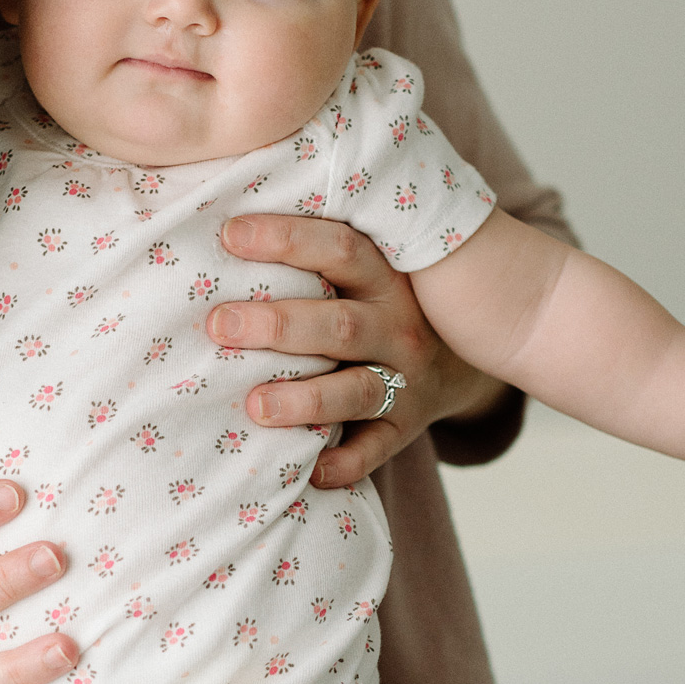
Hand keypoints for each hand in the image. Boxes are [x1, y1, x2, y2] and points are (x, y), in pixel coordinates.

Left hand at [205, 215, 504, 490]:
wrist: (465, 358)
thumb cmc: (382, 303)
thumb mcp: (371, 267)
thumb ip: (318, 248)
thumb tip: (226, 211)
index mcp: (385, 277)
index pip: (341, 249)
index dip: (288, 239)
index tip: (230, 235)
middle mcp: (398, 328)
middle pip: (338, 325)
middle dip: (277, 325)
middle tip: (219, 325)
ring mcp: (405, 382)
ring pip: (355, 391)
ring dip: (305, 399)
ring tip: (255, 405)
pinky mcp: (404, 428)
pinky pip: (374, 452)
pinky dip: (343, 464)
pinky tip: (308, 472)